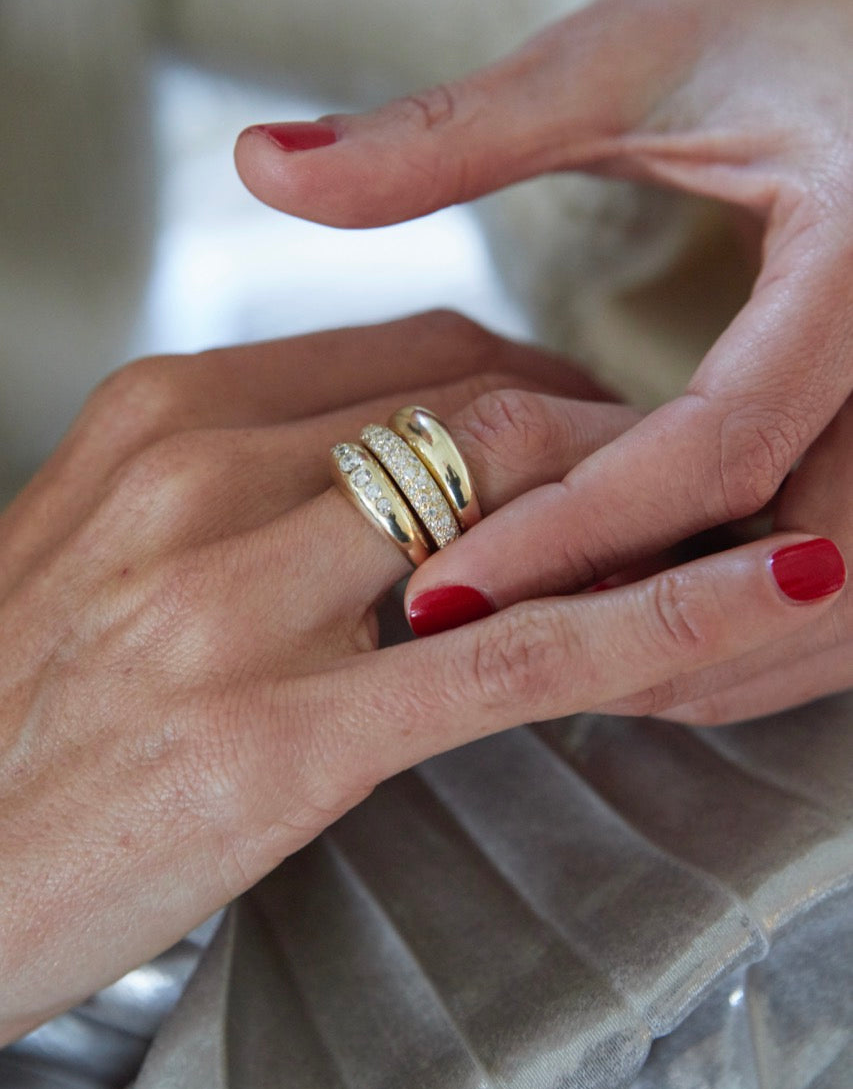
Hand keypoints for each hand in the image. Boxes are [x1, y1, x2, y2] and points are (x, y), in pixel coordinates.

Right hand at [0, 312, 843, 1041]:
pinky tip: (770, 594)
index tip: (593, 416)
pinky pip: (522, 656)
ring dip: (659, 503)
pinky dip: (666, 619)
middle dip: (614, 429)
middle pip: (478, 402)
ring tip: (748, 512)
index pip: (407, 349)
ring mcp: (242, 607)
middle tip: (690, 468)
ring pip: (521, 501)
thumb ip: (230, 482)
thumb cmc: (21, 710)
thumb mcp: (98, 543)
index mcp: (160, 419)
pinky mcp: (291, 739)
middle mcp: (201, 482)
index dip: (535, 375)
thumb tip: (368, 466)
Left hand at [234, 0, 852, 719]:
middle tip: (488, 638)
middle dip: (638, 618)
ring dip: (692, 645)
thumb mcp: (628, 58)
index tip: (440, 584)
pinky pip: (846, 579)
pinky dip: (741, 624)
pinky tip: (631, 611)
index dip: (574, 529)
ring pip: (834, 596)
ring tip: (538, 647)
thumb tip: (264, 166)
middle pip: (794, 555)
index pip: (720, 445)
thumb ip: (450, 136)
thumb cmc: (777, 8)